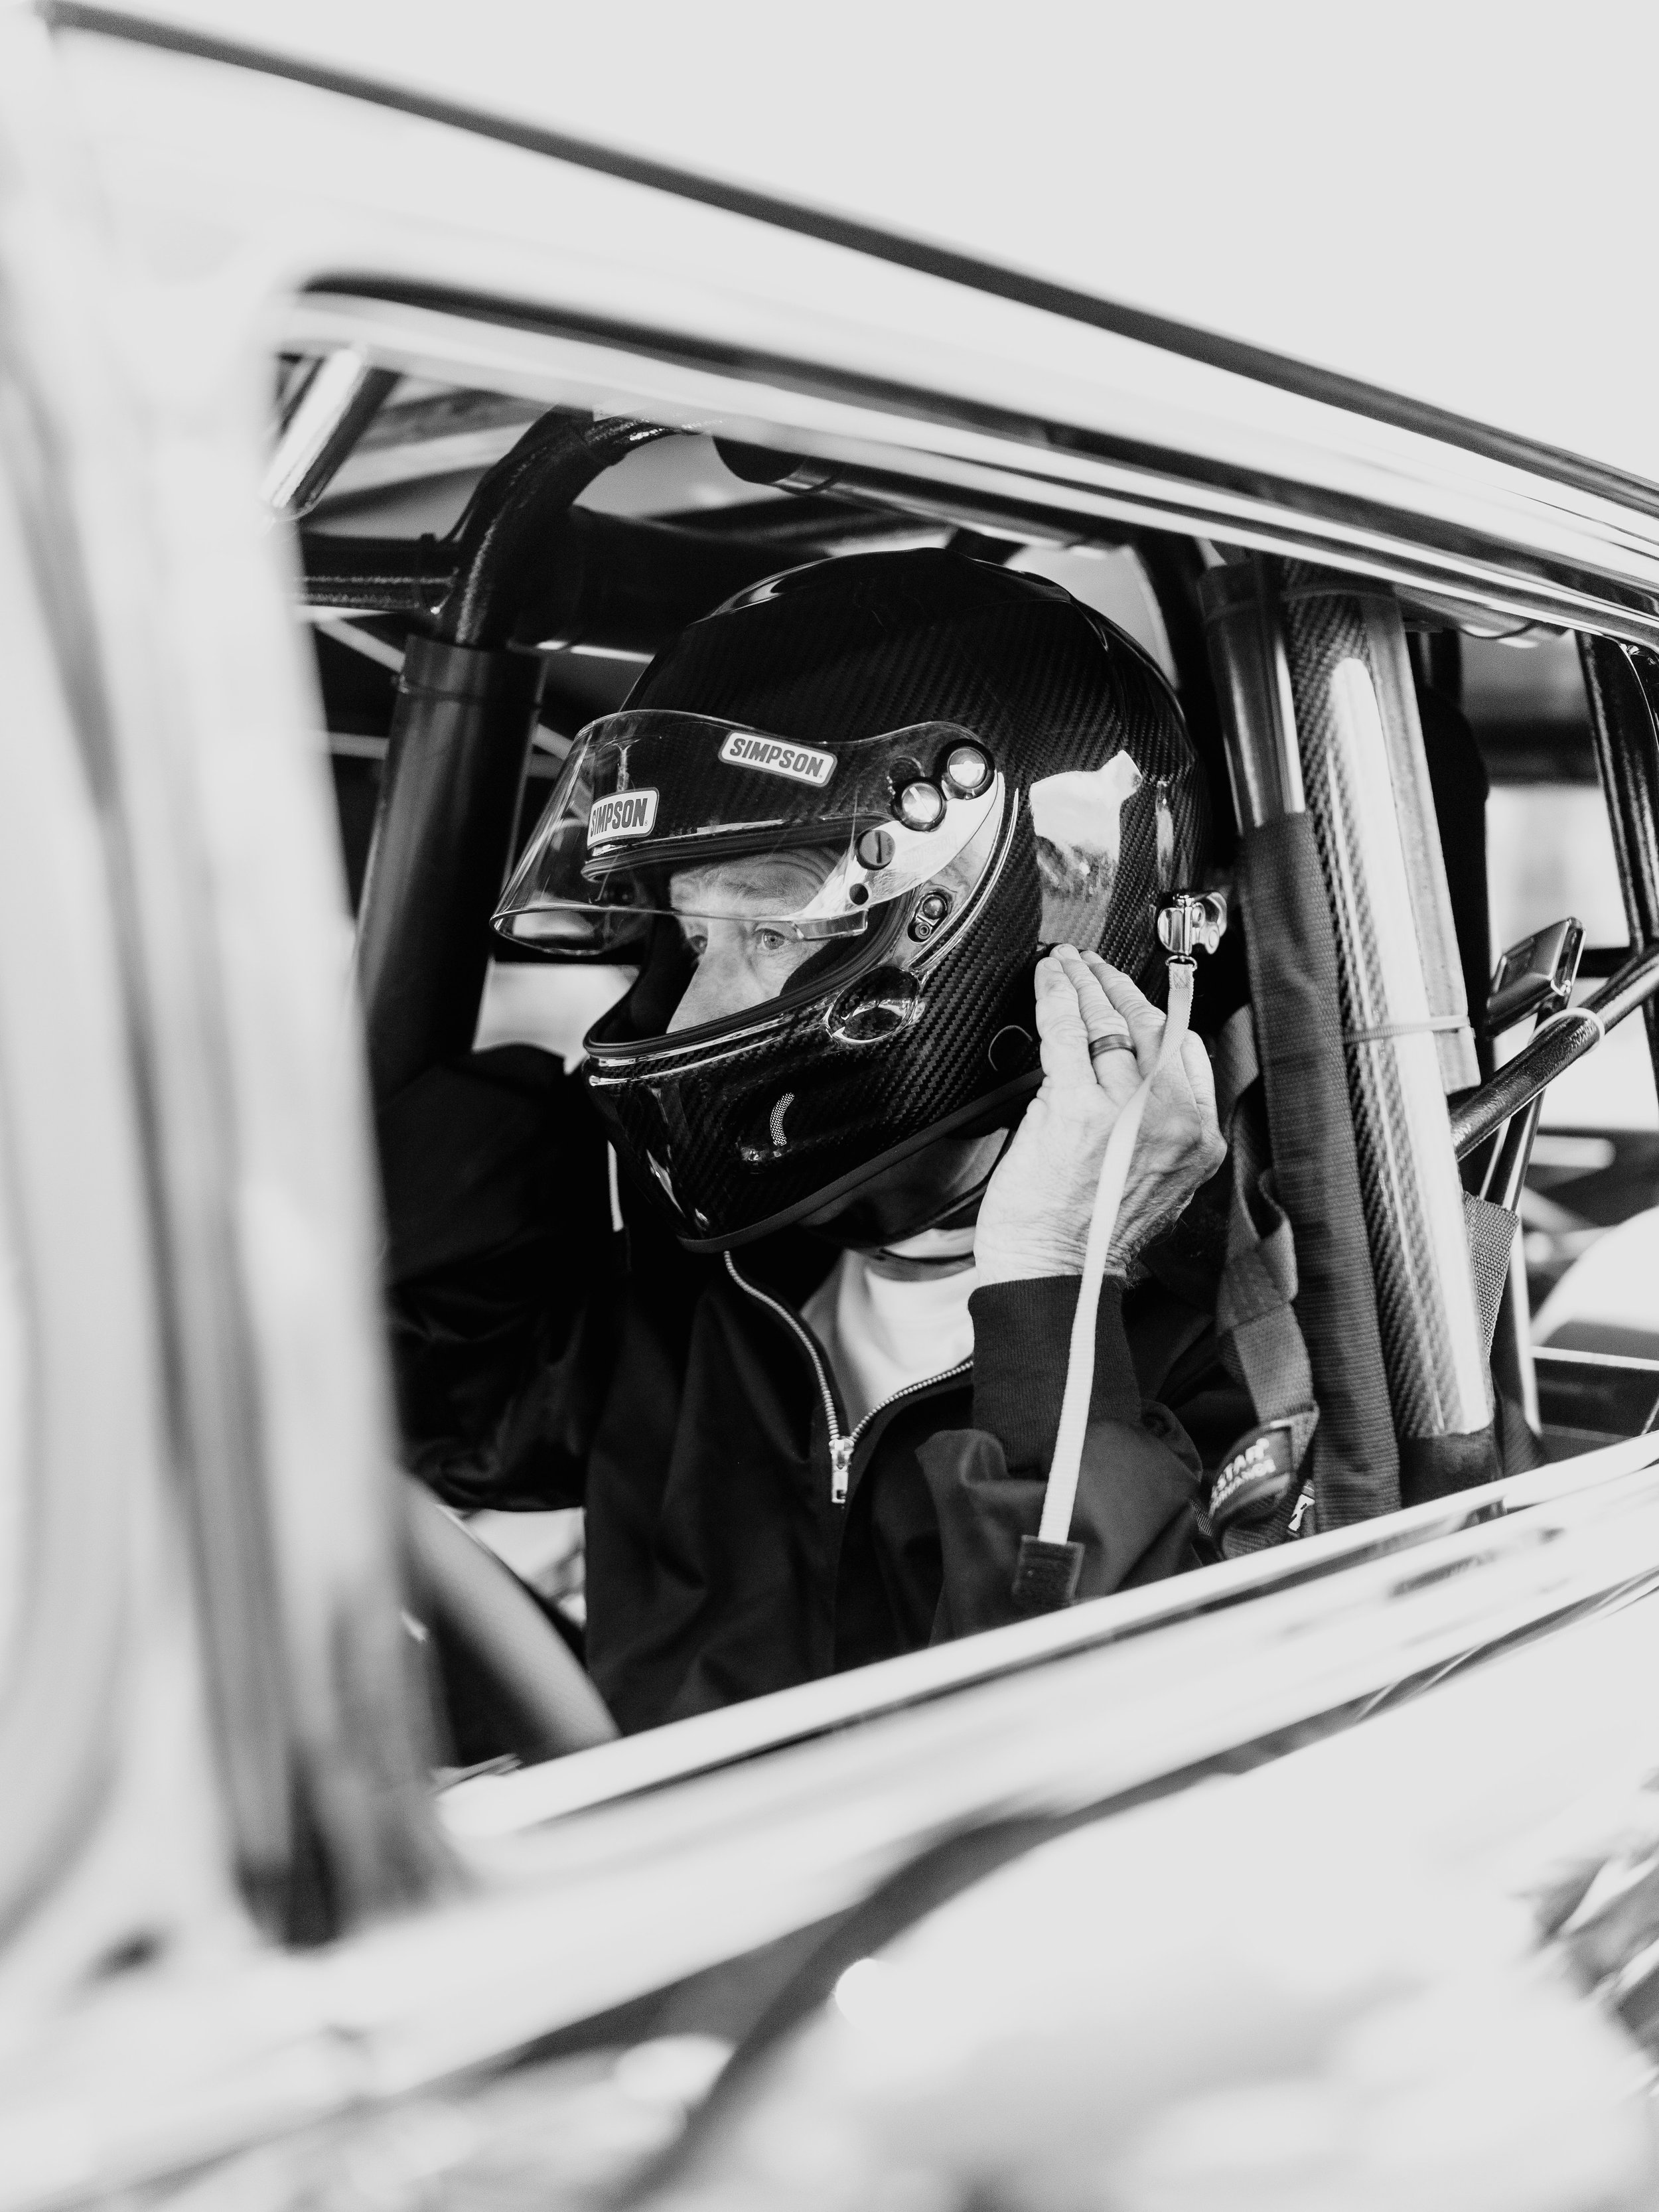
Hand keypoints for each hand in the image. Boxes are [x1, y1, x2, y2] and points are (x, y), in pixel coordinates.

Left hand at [975, 946, 1225, 1285]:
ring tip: (1067, 965)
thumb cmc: (1093, 1237)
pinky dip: (1057, 997)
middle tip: (1095, 967)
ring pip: (1109, 1023)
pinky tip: (1049, 980)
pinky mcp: (1078, 1107)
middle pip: (1151, 1027)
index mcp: (1198, 1138)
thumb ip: (1158, 1130)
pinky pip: (1069, 1032)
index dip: (1158, 1013)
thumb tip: (1136, 1078)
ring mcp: (1127, 1111)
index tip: (1134, 998)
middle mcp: (1171, 1119)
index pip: (1186, 1051)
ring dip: (1085, 982)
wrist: (1057, 1273)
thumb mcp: (1156, 1183)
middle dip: (1119, 987)